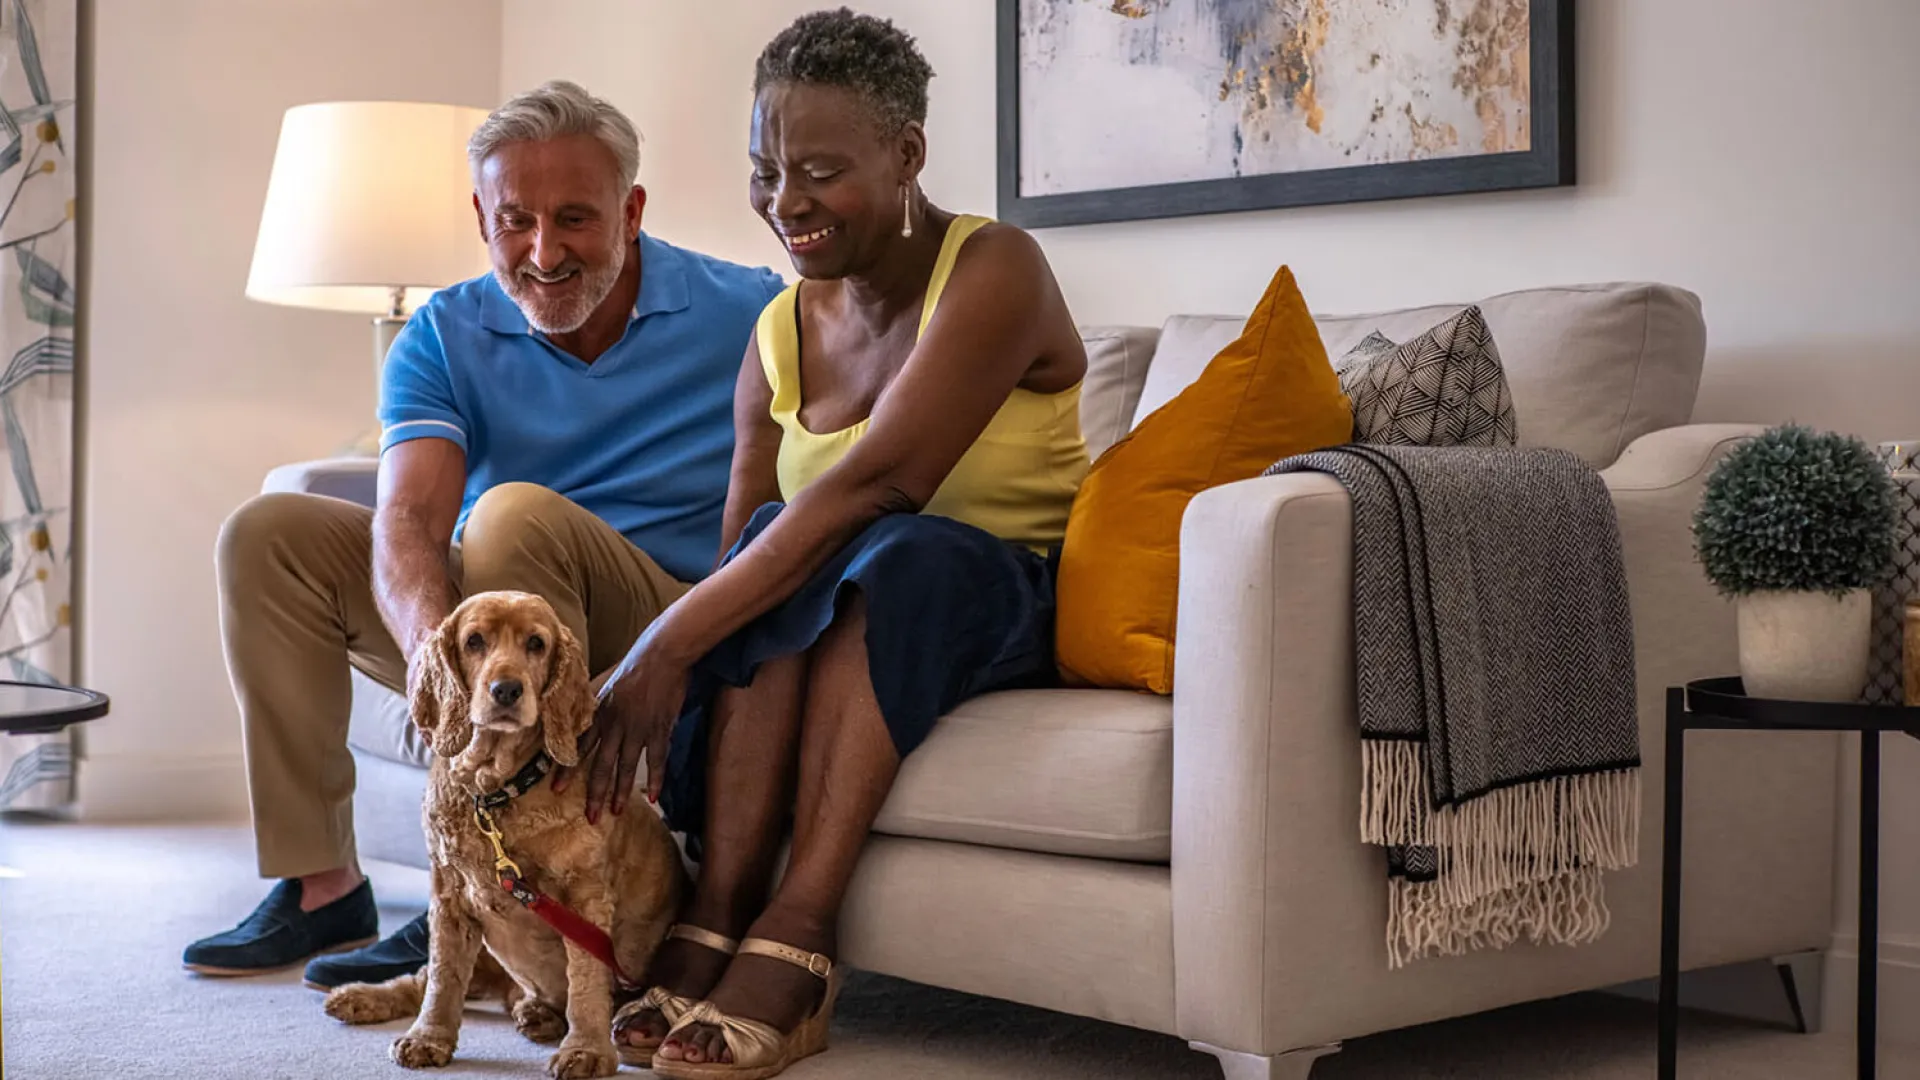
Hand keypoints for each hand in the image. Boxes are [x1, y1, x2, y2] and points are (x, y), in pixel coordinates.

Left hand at [553, 640, 686, 823]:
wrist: (661, 655)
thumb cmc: (635, 666)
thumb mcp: (608, 684)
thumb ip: (597, 704)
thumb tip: (584, 716)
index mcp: (600, 714)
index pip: (580, 747)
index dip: (568, 770)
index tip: (557, 790)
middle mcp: (615, 725)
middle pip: (601, 765)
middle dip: (595, 793)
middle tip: (590, 817)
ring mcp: (638, 728)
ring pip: (626, 766)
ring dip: (620, 792)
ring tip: (615, 812)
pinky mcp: (659, 728)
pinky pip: (656, 759)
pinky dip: (656, 779)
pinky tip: (652, 797)